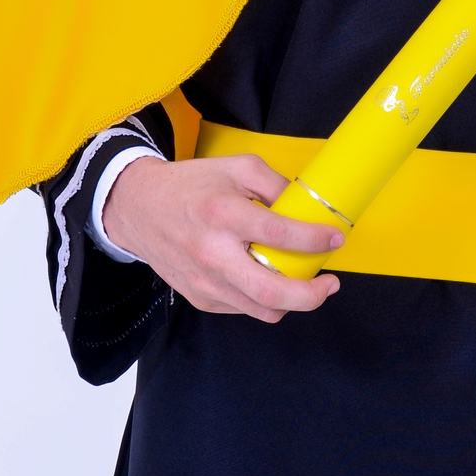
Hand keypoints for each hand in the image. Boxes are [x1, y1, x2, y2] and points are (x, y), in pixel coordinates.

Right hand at [102, 152, 343, 321]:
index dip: (315, 239)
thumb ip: (274, 184)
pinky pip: (244, 307)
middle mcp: (213, 253)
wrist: (139, 209)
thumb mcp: (237, 167)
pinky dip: (264, 299)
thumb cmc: (191, 185)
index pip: (279, 234)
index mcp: (223, 214)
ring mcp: (205, 281)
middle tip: (330, 283)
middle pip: (273, 291)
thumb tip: (307, 209)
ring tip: (305, 282)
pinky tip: (268, 278)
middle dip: (312, 295)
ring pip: (262, 309)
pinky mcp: (200, 298)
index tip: (336, 238)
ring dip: (293, 301)